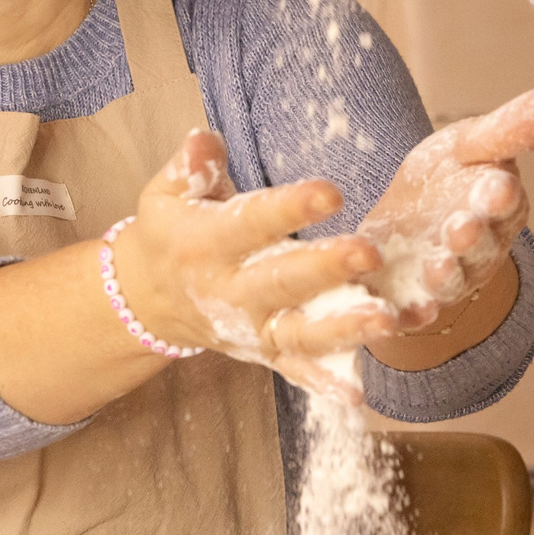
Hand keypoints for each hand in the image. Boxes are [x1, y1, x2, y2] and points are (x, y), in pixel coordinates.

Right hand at [109, 129, 394, 402]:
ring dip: (343, 329)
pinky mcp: (264, 354)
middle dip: (327, 268)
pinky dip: (325, 384)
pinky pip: (297, 370)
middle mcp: (229, 291)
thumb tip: (204, 140)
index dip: (290, 208)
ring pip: (299, 332)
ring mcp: (250, 329)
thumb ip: (190, 167)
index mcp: (206, 243)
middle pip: (282, 280)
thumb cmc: (170, 232)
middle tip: (372, 253)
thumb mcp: (166, 194)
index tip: (331, 193)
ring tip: (386, 320)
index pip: (251, 223)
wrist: (147, 299)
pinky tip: (359, 394)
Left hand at [358, 83, 533, 328]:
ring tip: (436, 266)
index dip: (500, 196)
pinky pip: (410, 314)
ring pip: (450, 282)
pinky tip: (396, 315)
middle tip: (463, 225)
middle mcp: (478, 249)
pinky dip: (406, 317)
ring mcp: (446, 280)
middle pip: (479, 246)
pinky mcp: (408, 302)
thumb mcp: (470, 144)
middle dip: (472, 237)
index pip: (504, 201)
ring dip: (446, 277)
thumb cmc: (444, 179)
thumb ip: (514, 126)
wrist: (401, 225)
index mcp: (498, 206)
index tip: (498, 184)